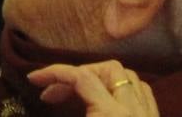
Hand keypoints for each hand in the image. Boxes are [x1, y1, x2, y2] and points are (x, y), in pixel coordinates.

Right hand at [28, 61, 159, 115]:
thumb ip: (66, 115)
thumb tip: (48, 95)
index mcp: (111, 115)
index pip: (81, 79)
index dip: (54, 73)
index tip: (34, 78)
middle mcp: (133, 110)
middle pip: (108, 70)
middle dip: (78, 74)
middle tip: (54, 94)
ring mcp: (148, 116)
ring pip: (129, 78)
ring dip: (103, 78)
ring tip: (80, 94)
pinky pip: (143, 94)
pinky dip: (125, 88)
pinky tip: (111, 99)